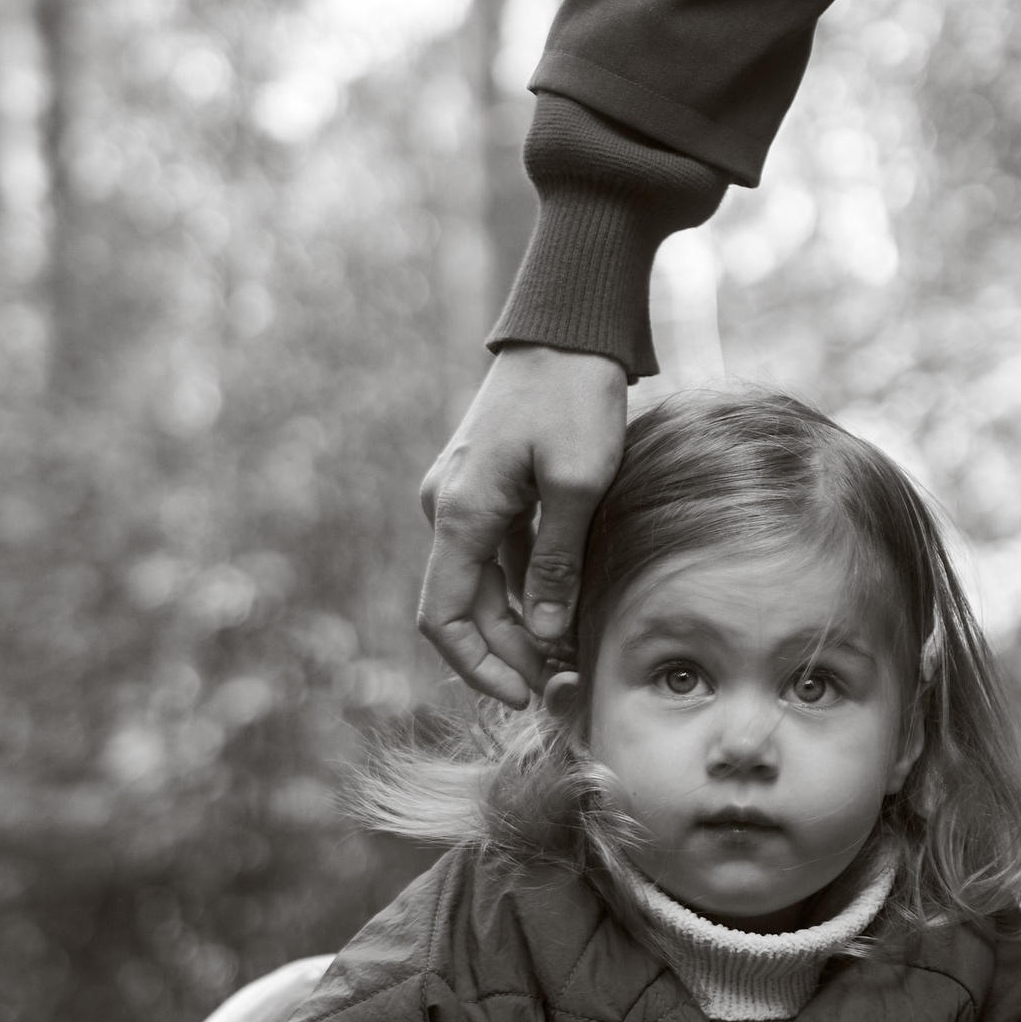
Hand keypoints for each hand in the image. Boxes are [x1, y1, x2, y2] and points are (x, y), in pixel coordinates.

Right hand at [416, 346, 626, 707]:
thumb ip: (558, 562)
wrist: (566, 327)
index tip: (522, 693)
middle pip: (463, 608)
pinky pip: (496, 555)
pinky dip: (525, 589)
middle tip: (561, 682)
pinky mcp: (486, 488)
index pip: (442, 618)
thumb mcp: (578, 484)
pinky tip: (565, 606)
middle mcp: (446, 509)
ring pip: (481, 585)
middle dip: (506, 652)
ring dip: (518, 624)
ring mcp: (463, 498)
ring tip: (569, 652)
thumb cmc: (574, 396)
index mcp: (459, 513)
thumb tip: (548, 634)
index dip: (477, 666)